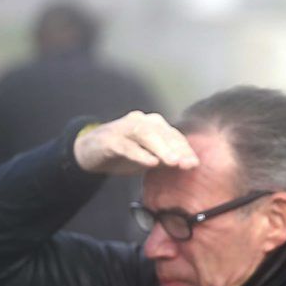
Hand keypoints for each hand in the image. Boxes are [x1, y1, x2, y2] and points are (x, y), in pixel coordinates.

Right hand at [73, 111, 199, 174]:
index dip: (185, 149)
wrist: (90, 152)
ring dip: (161, 149)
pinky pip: (126, 146)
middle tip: (189, 164)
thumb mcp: (149, 158)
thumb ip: (166, 159)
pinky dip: (139, 154)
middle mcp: (140, 121)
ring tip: (174, 162)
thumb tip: (189, 164)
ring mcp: (123, 128)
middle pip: (162, 133)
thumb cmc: (125, 153)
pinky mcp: (109, 139)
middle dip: (177, 149)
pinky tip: (150, 163)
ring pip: (146, 135)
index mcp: (153, 124)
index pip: (173, 136)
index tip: (195, 164)